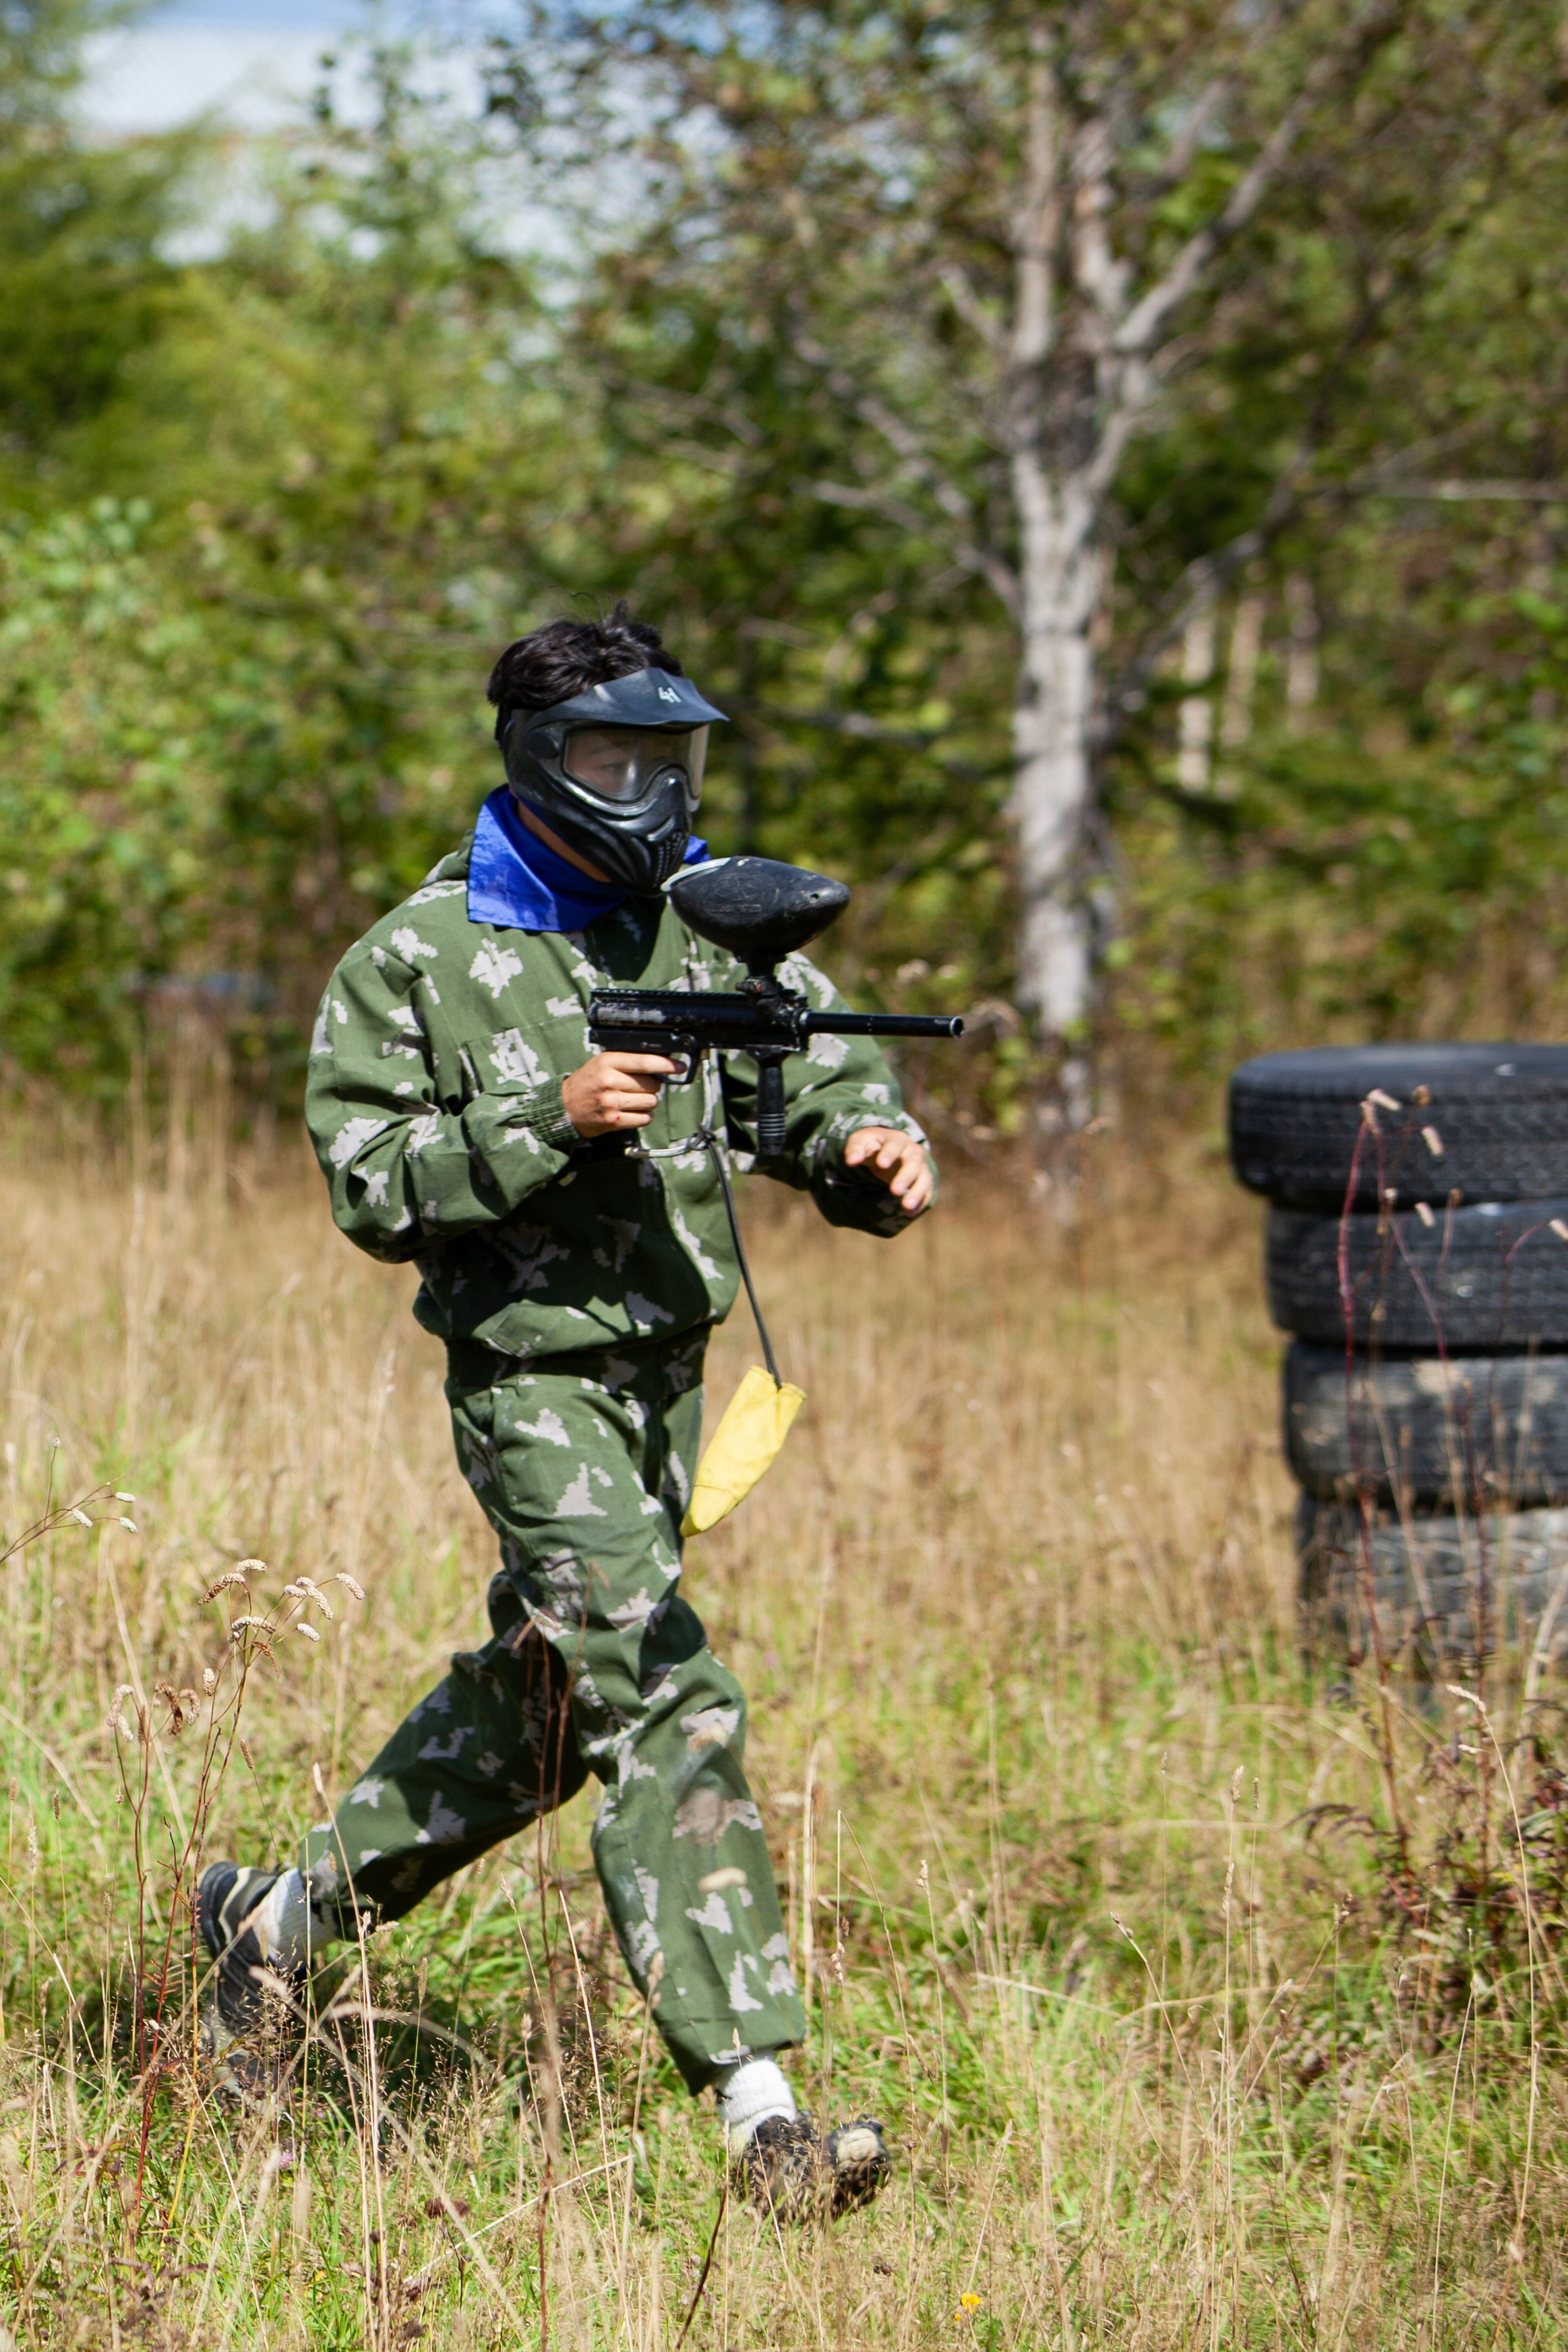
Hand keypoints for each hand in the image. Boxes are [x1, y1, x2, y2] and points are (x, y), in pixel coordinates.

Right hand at [562, 1051, 678, 1138]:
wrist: (566, 1107)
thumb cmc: (589, 1081)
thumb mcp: (603, 1062)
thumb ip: (628, 1060)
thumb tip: (663, 1060)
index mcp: (608, 1062)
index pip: (645, 1061)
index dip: (667, 1064)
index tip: (680, 1067)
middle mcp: (609, 1081)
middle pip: (652, 1084)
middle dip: (653, 1085)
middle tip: (641, 1086)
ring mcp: (611, 1103)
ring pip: (651, 1102)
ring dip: (649, 1101)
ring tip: (635, 1099)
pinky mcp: (614, 1121)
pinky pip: (644, 1118)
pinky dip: (644, 1115)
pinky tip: (633, 1111)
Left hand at [843, 1126, 932, 1216]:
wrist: (886, 1148)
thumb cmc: (872, 1145)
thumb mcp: (860, 1142)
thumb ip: (855, 1149)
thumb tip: (851, 1162)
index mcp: (896, 1139)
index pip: (895, 1144)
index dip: (889, 1154)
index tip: (881, 1165)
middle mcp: (912, 1151)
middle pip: (913, 1162)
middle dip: (905, 1177)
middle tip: (894, 1191)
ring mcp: (920, 1166)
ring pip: (924, 1178)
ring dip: (917, 1192)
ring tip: (906, 1207)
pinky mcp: (923, 1180)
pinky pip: (927, 1191)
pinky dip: (921, 1203)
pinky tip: (909, 1214)